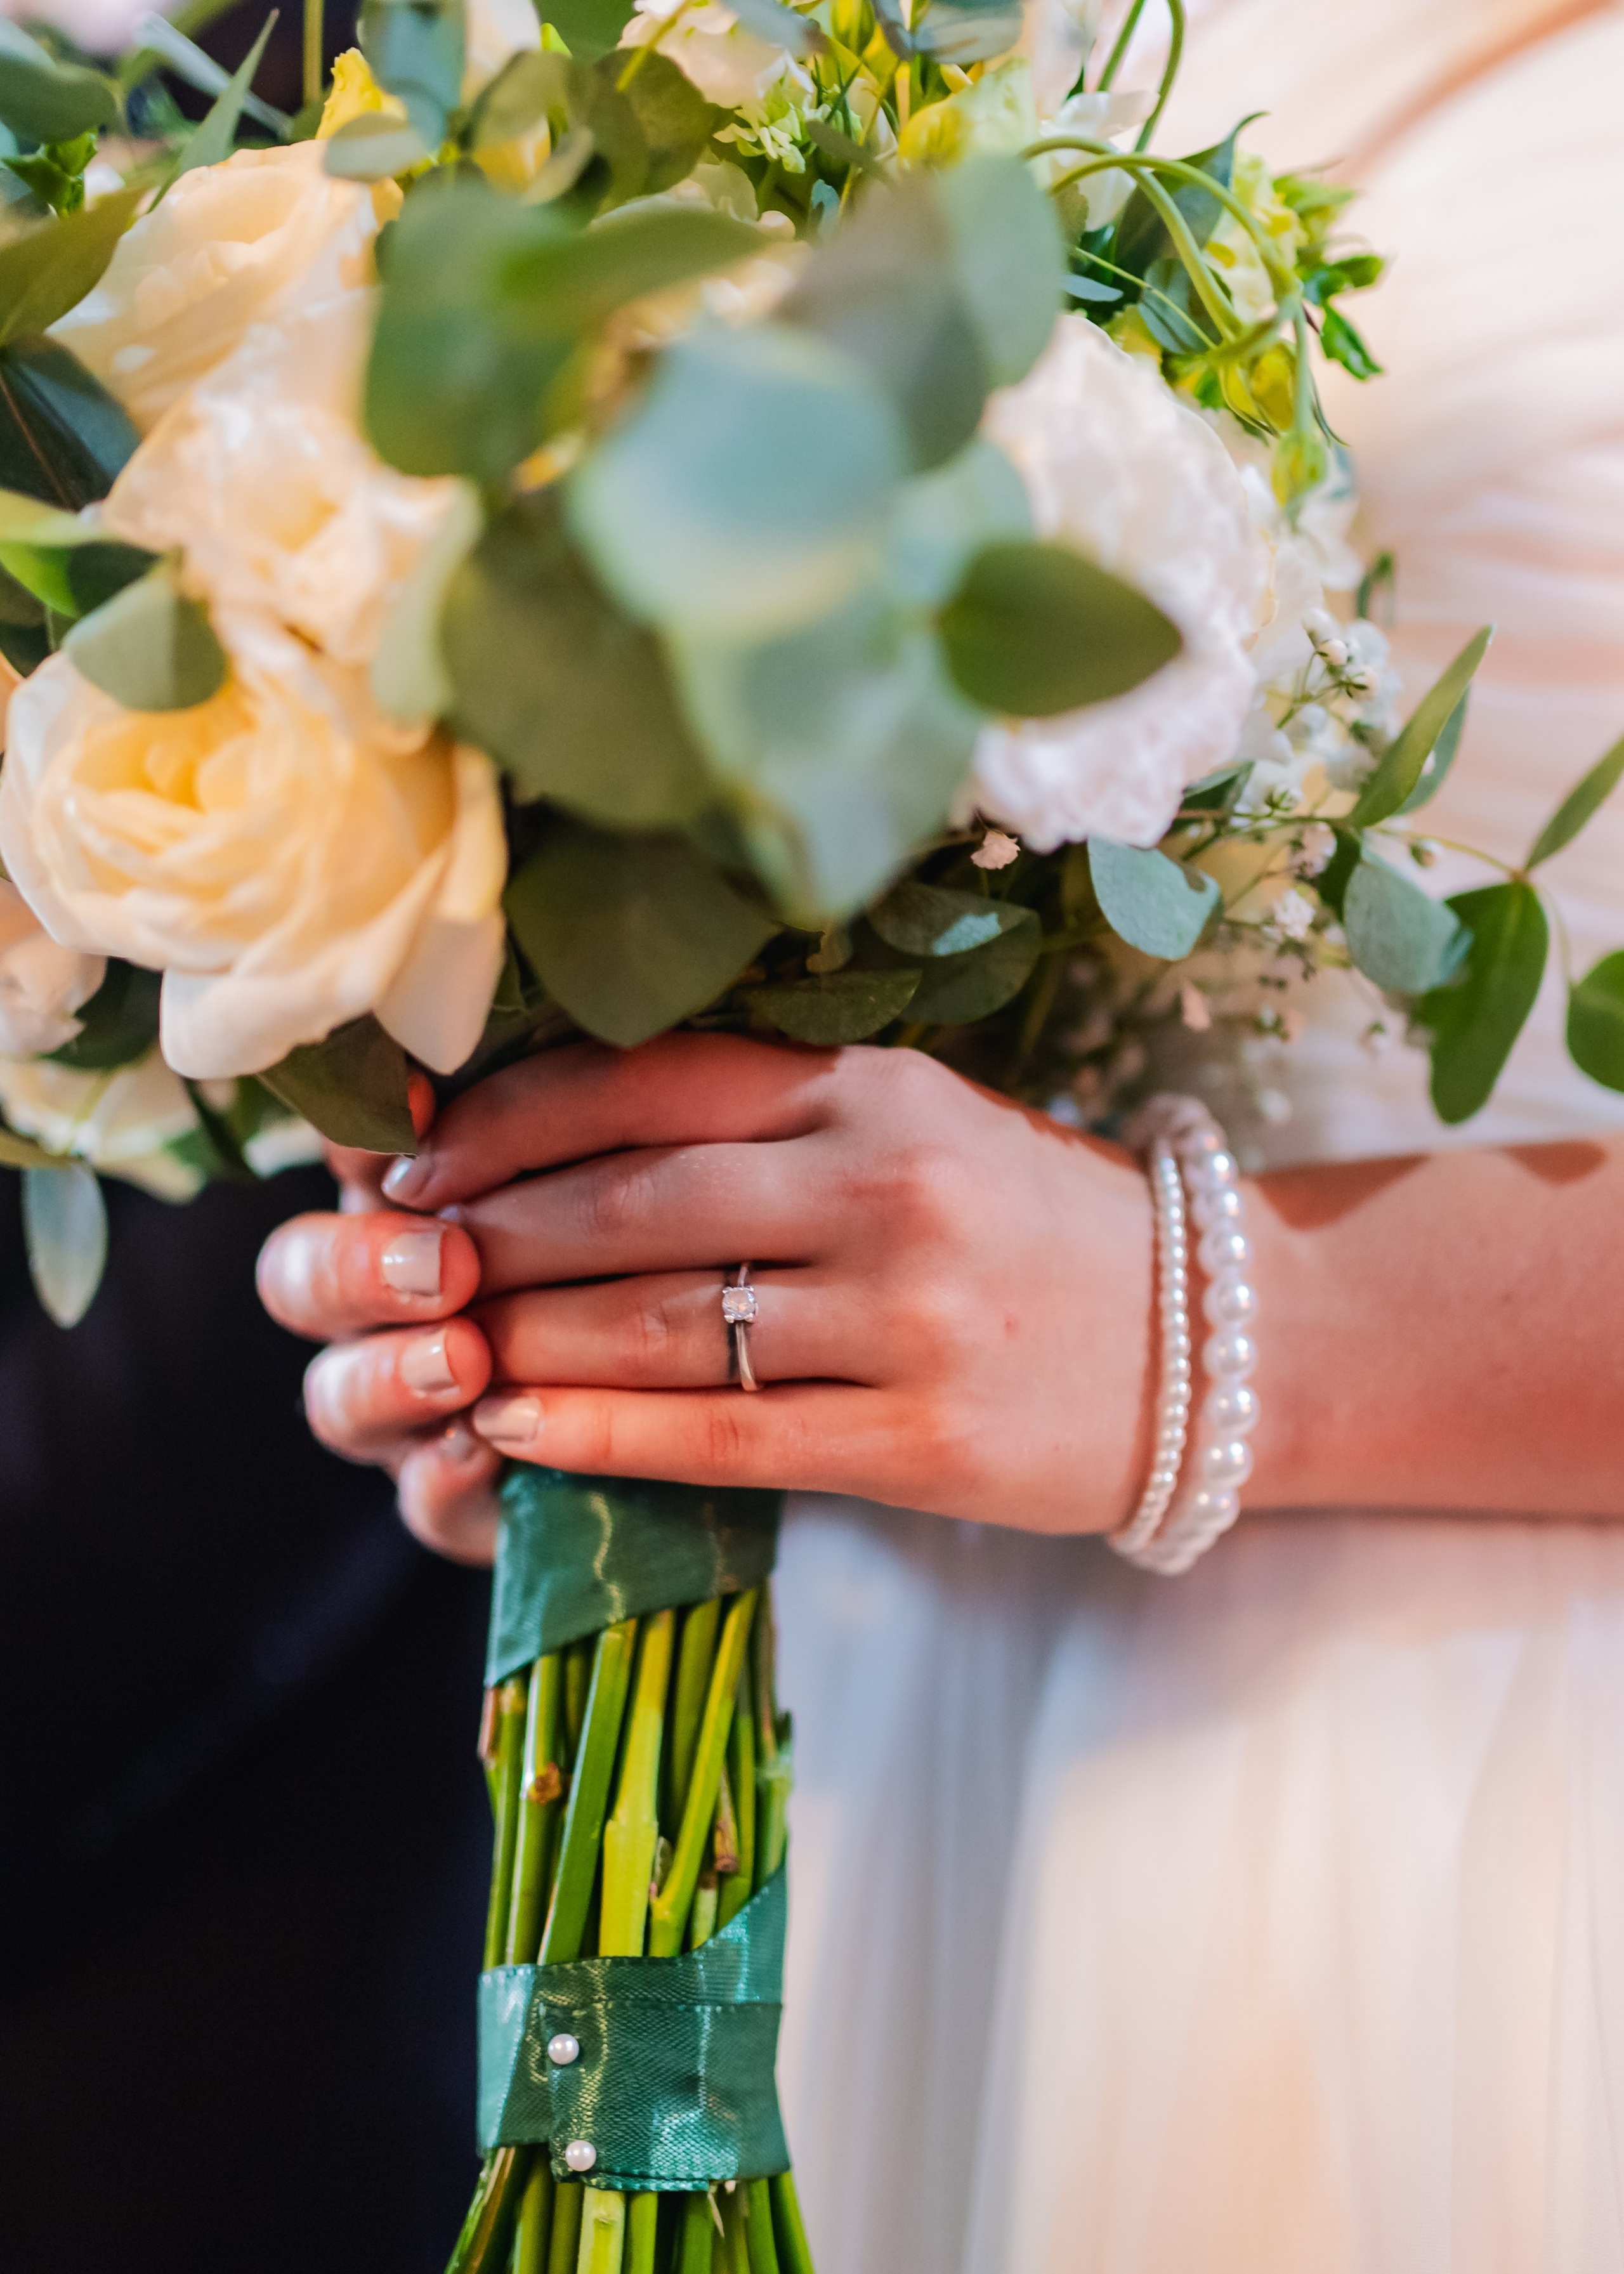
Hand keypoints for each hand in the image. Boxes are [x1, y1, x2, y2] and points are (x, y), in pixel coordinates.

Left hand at [257, 1035, 1158, 1558]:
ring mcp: (908, 1317)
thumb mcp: (923, 1124)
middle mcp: (886, 1185)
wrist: (1221, 1341)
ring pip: (662, 1323)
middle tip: (399, 1257)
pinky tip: (518, 1432)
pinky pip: (723, 1435)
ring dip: (524, 1336)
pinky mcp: (923, 1441)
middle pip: (633, 1202)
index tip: (419, 1151)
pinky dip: (604, 1434)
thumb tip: (575, 1134)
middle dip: (490, 1234)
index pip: (650, 1079)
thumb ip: (774, 1116)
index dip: (511, 1117)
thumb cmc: (1041, 1223)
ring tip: (438, 1346)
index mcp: (879, 1088)